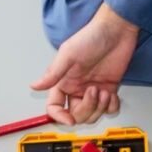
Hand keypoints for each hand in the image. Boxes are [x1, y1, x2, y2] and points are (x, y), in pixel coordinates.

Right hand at [30, 5, 140, 122]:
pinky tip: (112, 95)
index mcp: (64, 82)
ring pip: (93, 114)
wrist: (116, 31)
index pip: (55, 106)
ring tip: (104, 91)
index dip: (59, 116)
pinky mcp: (109, 89)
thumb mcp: (68, 55)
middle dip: (87, 109)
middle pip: (76, 114)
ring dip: (100, 107)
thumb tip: (34, 86)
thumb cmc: (91, 37)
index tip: (69, 120)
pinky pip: (109, 109)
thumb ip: (52, 73)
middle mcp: (77, 88)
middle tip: (94, 91)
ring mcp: (93, 90)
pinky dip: (112, 106)